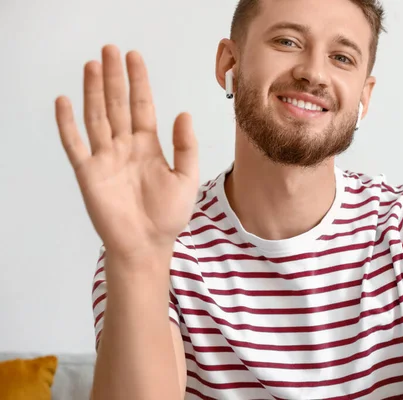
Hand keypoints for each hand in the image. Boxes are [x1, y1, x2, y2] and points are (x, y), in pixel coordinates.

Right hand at [55, 45, 198, 260]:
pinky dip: (67, 124)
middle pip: (117, 105)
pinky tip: (64, 101)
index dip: (138, 82)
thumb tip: (183, 113)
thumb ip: (185, 146)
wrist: (147, 245)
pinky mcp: (89, 173)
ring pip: (97, 117)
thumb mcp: (186, 178)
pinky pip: (75, 145)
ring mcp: (105, 158)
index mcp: (149, 147)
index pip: (142, 106)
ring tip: (92, 66)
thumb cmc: (168, 216)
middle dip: (114, 78)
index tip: (134, 58)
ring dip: (93, 92)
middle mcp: (125, 147)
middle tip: (110, 50)